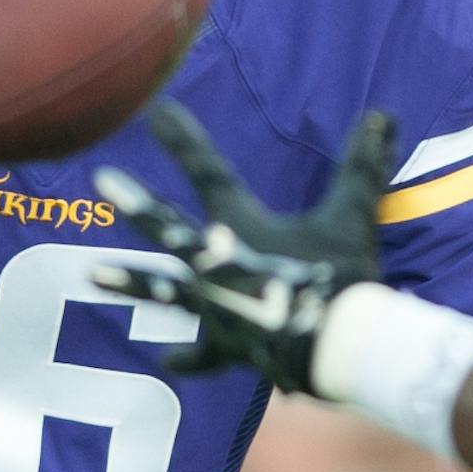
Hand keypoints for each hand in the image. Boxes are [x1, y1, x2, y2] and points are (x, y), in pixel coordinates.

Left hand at [92, 102, 393, 391]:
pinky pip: (205, 354)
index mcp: (237, 226)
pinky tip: (167, 361)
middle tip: (101, 180)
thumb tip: (382, 114)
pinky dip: (190, 358)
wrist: (336, 344)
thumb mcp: (352, 214)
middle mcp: (213, 264)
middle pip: (165, 226)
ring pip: (162, 290)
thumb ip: (362, 164)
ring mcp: (214, 306)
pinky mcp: (227, 344)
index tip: (154, 110)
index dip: (182, 139)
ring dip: (128, 281)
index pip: (207, 170)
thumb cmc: (339, 276)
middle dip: (134, 202)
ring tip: (90, 275)